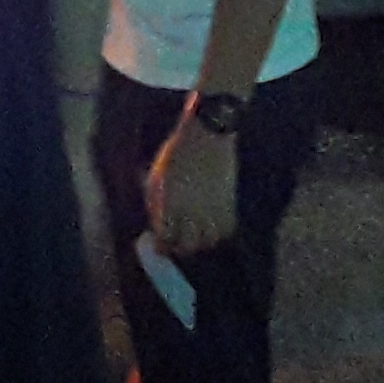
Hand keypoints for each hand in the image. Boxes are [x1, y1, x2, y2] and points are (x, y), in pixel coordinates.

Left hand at [147, 118, 240, 255]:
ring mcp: (213, 208)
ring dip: (200, 244)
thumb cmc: (177, 149)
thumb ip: (155, 194)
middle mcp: (192, 211)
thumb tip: (154, 212)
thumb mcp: (158, 172)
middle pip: (188, 245)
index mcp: (170, 202)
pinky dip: (218, 235)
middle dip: (179, 248)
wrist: (209, 134)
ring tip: (193, 240)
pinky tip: (211, 231)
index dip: (161, 246)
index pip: (166, 236)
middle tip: (175, 246)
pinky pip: (226, 230)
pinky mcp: (230, 203)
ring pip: (209, 241)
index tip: (157, 245)